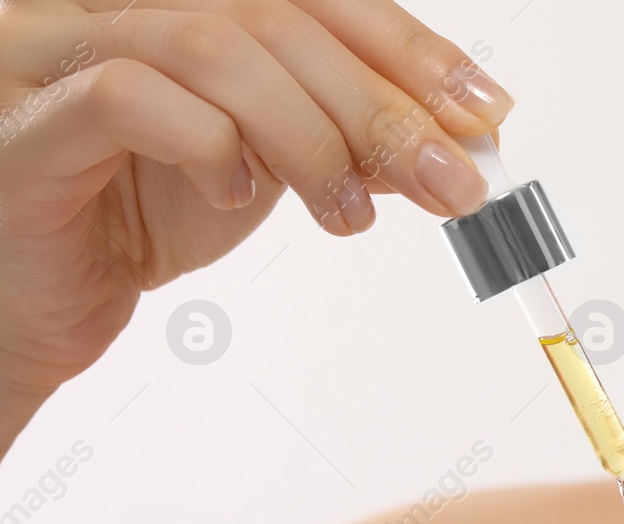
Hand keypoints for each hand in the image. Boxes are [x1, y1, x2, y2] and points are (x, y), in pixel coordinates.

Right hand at [0, 0, 511, 446]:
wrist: (37, 301)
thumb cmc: (137, 214)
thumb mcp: (269, 166)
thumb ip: (346, 140)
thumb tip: (457, 142)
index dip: (407, 48)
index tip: (484, 113)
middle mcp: (111, 0)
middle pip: (275, 14)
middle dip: (381, 104)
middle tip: (450, 183)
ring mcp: (51, 46)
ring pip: (213, 47)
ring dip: (311, 137)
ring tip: (348, 214)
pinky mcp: (22, 120)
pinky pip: (128, 95)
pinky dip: (211, 145)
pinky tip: (238, 196)